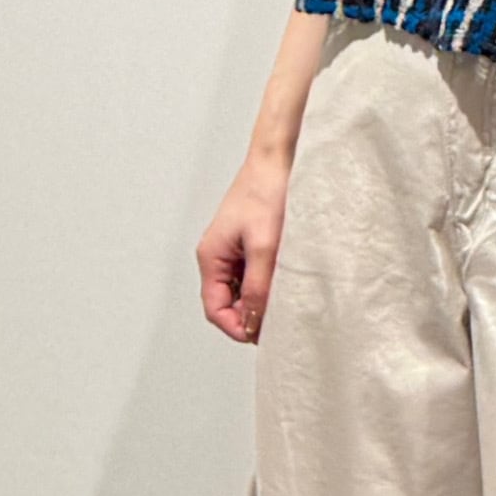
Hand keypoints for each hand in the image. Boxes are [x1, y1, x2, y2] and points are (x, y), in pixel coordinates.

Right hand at [198, 146, 291, 342]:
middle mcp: (217, 257)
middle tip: (279, 319)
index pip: (214, 309)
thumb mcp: (265, 247)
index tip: (261, 335)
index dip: (237, 327)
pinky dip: (267, 284)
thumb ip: (259, 287)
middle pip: (227, 304)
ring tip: (284, 298)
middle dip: (250, 316)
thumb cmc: (266, 193)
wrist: (278, 160)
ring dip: (261, 299)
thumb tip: (254, 321)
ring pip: (242, 291)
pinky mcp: (248, 245)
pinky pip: (253, 276)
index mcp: (211, 257)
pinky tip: (284, 282)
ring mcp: (232, 252)